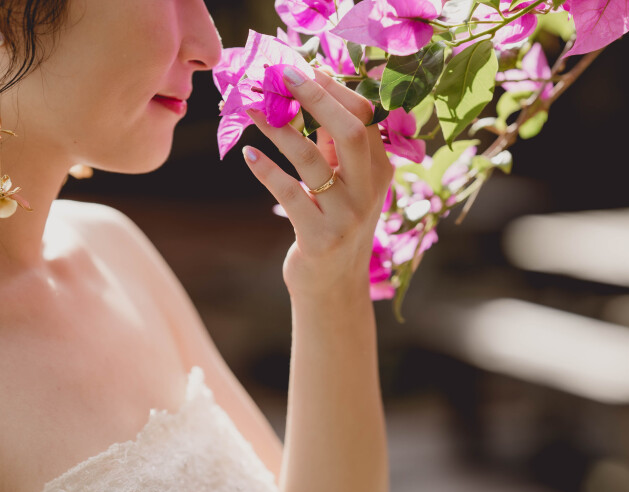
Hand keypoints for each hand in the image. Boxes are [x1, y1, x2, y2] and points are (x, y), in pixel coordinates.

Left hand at [243, 68, 393, 298]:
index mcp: (380, 170)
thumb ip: (331, 144)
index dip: (333, 88)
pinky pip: (290, 194)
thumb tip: (310, 90)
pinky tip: (248, 155)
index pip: (364, 116)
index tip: (302, 68)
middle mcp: (370, 190)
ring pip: (312, 160)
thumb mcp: (343, 183)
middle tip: (280, 76)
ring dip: (278, 128)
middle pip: (350, 130)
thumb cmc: (334, 223)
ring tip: (251, 108)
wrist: (334, 285)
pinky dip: (266, 170)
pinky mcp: (320, 237)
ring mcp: (347, 215)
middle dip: (315, 97)